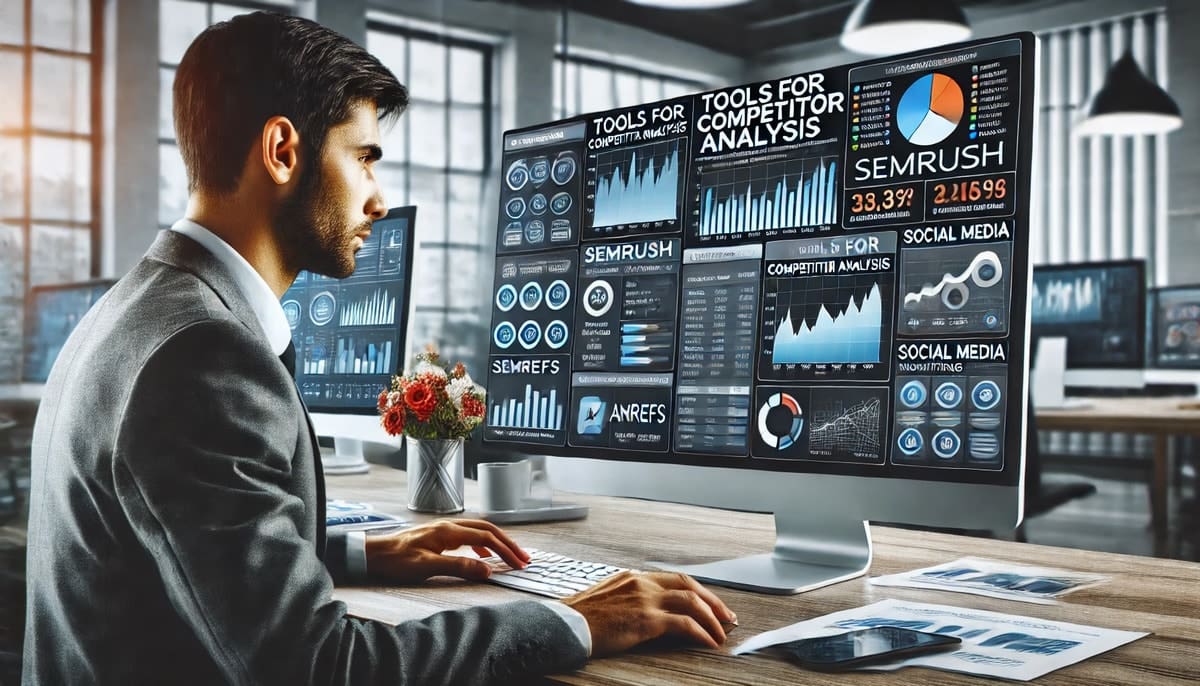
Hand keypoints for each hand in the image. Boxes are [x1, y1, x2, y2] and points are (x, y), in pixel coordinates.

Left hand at [363, 519, 529, 583]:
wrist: (372, 553)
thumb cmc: (395, 560)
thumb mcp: (427, 567)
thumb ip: (459, 567)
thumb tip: (487, 570)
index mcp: (448, 532)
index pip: (486, 538)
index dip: (505, 550)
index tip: (518, 563)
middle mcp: (449, 526)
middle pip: (488, 530)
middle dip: (508, 543)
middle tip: (524, 558)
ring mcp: (444, 529)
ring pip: (479, 531)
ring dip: (497, 542)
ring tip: (510, 555)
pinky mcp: (439, 535)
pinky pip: (469, 535)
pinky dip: (483, 544)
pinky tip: (483, 556)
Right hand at [561, 571, 736, 655]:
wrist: (564, 625)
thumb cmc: (579, 618)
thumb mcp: (607, 600)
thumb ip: (629, 600)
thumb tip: (649, 613)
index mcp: (633, 577)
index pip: (675, 579)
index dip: (698, 592)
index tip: (711, 604)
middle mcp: (641, 583)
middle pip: (689, 586)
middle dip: (713, 602)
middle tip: (728, 617)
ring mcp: (644, 599)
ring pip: (691, 602)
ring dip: (712, 618)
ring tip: (722, 633)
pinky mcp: (645, 619)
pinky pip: (684, 623)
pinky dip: (701, 633)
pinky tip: (708, 642)